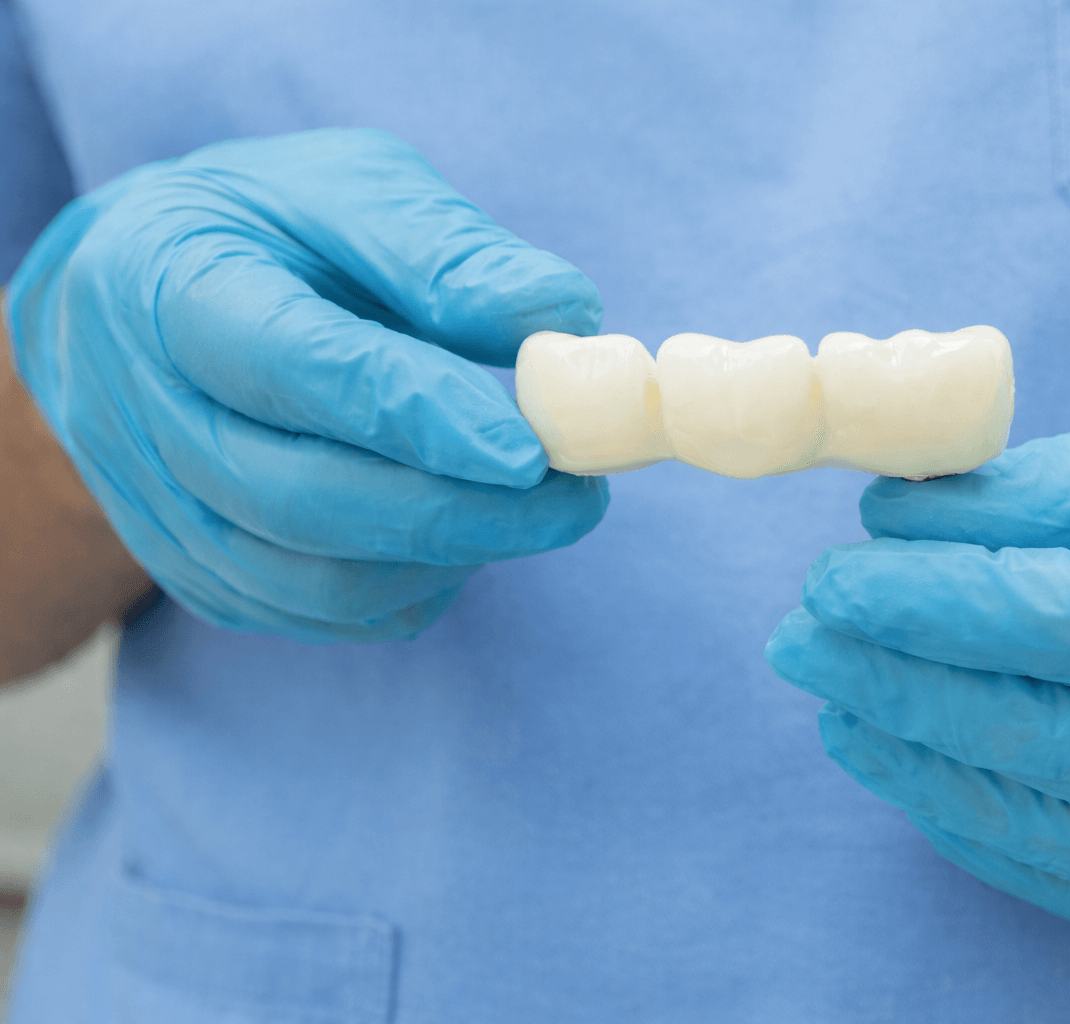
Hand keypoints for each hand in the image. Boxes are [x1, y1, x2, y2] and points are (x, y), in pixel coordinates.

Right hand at [5, 128, 606, 640]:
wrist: (137, 296)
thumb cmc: (267, 229)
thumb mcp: (349, 189)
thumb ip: (446, 252)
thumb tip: (561, 317)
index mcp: (168, 284)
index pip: (299, 369)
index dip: (422, 417)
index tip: (531, 451)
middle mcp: (140, 411)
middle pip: (302, 499)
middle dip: (460, 512)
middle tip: (578, 499)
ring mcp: (158, 508)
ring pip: (311, 580)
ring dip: (447, 557)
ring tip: (534, 509)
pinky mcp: (195, 570)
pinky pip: (317, 612)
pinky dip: (413, 587)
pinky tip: (466, 535)